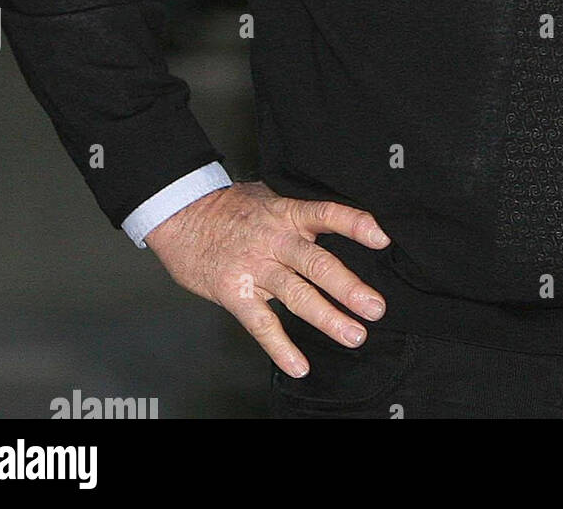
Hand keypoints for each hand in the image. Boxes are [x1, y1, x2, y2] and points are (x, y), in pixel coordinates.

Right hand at [144, 180, 390, 376]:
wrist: (180, 214)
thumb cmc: (226, 207)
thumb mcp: (268, 197)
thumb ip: (297, 213)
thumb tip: (331, 221)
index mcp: (287, 214)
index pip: (327, 214)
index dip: (355, 224)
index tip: (382, 238)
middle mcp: (275, 240)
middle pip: (317, 264)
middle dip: (349, 288)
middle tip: (376, 307)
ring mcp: (255, 267)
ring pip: (296, 295)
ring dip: (328, 318)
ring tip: (354, 336)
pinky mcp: (234, 292)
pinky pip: (261, 324)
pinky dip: (280, 347)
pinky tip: (299, 365)